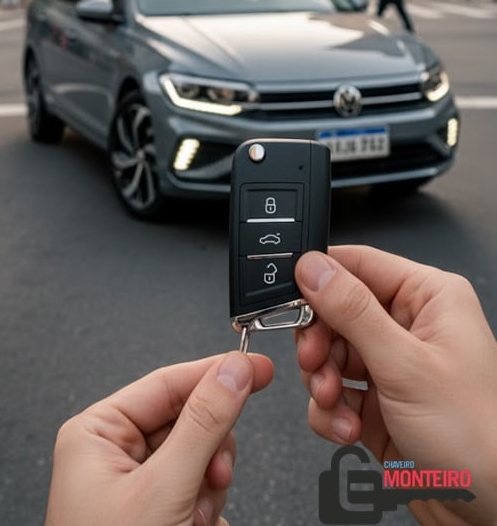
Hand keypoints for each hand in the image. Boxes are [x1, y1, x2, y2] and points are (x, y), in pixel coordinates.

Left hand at [44, 352, 273, 525]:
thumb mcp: (163, 490)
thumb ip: (203, 424)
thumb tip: (232, 372)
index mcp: (98, 432)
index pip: (169, 381)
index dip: (217, 372)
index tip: (259, 367)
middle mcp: (114, 454)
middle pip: (190, 420)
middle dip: (209, 452)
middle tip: (209, 478)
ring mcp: (137, 485)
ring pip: (201, 456)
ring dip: (209, 488)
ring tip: (194, 517)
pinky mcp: (157, 512)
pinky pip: (200, 489)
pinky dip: (207, 509)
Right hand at [295, 245, 496, 525]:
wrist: (493, 511)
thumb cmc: (477, 435)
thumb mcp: (405, 365)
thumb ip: (353, 312)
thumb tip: (314, 269)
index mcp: (429, 297)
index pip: (360, 264)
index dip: (320, 278)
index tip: (290, 296)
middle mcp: (411, 326)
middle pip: (337, 312)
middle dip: (320, 342)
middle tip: (316, 362)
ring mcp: (392, 365)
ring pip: (330, 354)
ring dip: (323, 382)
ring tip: (335, 403)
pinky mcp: (378, 403)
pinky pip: (334, 393)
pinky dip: (331, 412)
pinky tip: (346, 428)